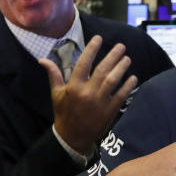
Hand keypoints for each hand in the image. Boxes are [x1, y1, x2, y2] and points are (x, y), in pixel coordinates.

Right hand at [38, 35, 137, 154]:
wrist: (72, 137)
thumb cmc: (63, 113)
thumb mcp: (56, 94)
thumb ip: (53, 75)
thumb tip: (43, 60)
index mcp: (74, 86)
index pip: (84, 63)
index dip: (92, 49)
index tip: (99, 38)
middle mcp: (88, 92)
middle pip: (103, 69)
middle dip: (113, 56)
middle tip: (121, 46)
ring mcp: (100, 102)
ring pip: (113, 80)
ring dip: (122, 68)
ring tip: (127, 58)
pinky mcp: (110, 111)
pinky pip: (121, 95)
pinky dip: (128, 86)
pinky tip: (133, 77)